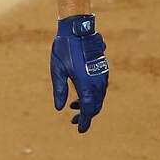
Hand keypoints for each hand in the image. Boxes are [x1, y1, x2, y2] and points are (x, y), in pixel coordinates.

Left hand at [50, 14, 108, 132]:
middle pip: (95, 105)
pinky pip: (100, 88)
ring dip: (88, 105)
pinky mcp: (102, 69)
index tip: (80, 130)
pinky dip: (92, 96)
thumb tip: (59, 108)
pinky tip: (80, 95)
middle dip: (86, 115)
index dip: (84, 121)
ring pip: (98, 97)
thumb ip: (59, 90)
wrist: (78, 29)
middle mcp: (97, 81)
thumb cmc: (64, 48)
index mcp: (86, 83)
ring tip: (73, 107)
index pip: (88, 109)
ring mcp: (102, 75)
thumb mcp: (57, 70)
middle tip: (74, 121)